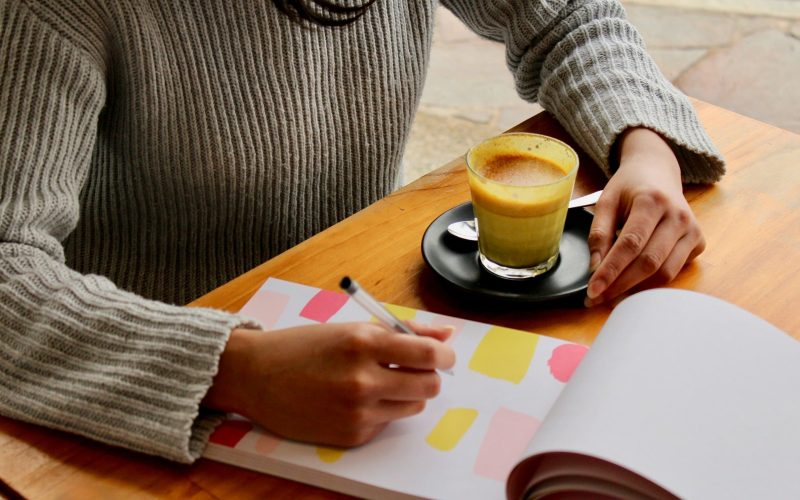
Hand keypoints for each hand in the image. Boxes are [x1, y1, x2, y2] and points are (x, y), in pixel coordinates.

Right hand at [203, 322, 455, 446]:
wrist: (256, 375)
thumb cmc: (303, 346)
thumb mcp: (352, 328)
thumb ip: (403, 331)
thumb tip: (447, 335)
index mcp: (363, 342)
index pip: (428, 354)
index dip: (444, 355)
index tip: (444, 355)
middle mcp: (362, 378)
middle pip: (429, 384)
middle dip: (429, 375)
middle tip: (414, 369)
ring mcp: (357, 411)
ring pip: (413, 405)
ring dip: (406, 393)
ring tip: (379, 381)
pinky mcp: (352, 434)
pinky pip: (388, 421)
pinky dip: (382, 409)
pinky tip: (355, 399)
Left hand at [585, 127, 705, 306]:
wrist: (658, 170)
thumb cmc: (629, 187)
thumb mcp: (606, 201)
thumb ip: (599, 233)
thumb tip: (596, 268)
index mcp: (652, 201)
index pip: (630, 244)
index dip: (611, 270)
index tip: (592, 289)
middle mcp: (677, 216)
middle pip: (649, 262)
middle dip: (620, 285)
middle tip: (597, 299)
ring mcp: (692, 230)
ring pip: (665, 272)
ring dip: (636, 289)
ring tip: (611, 296)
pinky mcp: (698, 242)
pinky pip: (674, 271)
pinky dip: (652, 283)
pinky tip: (632, 285)